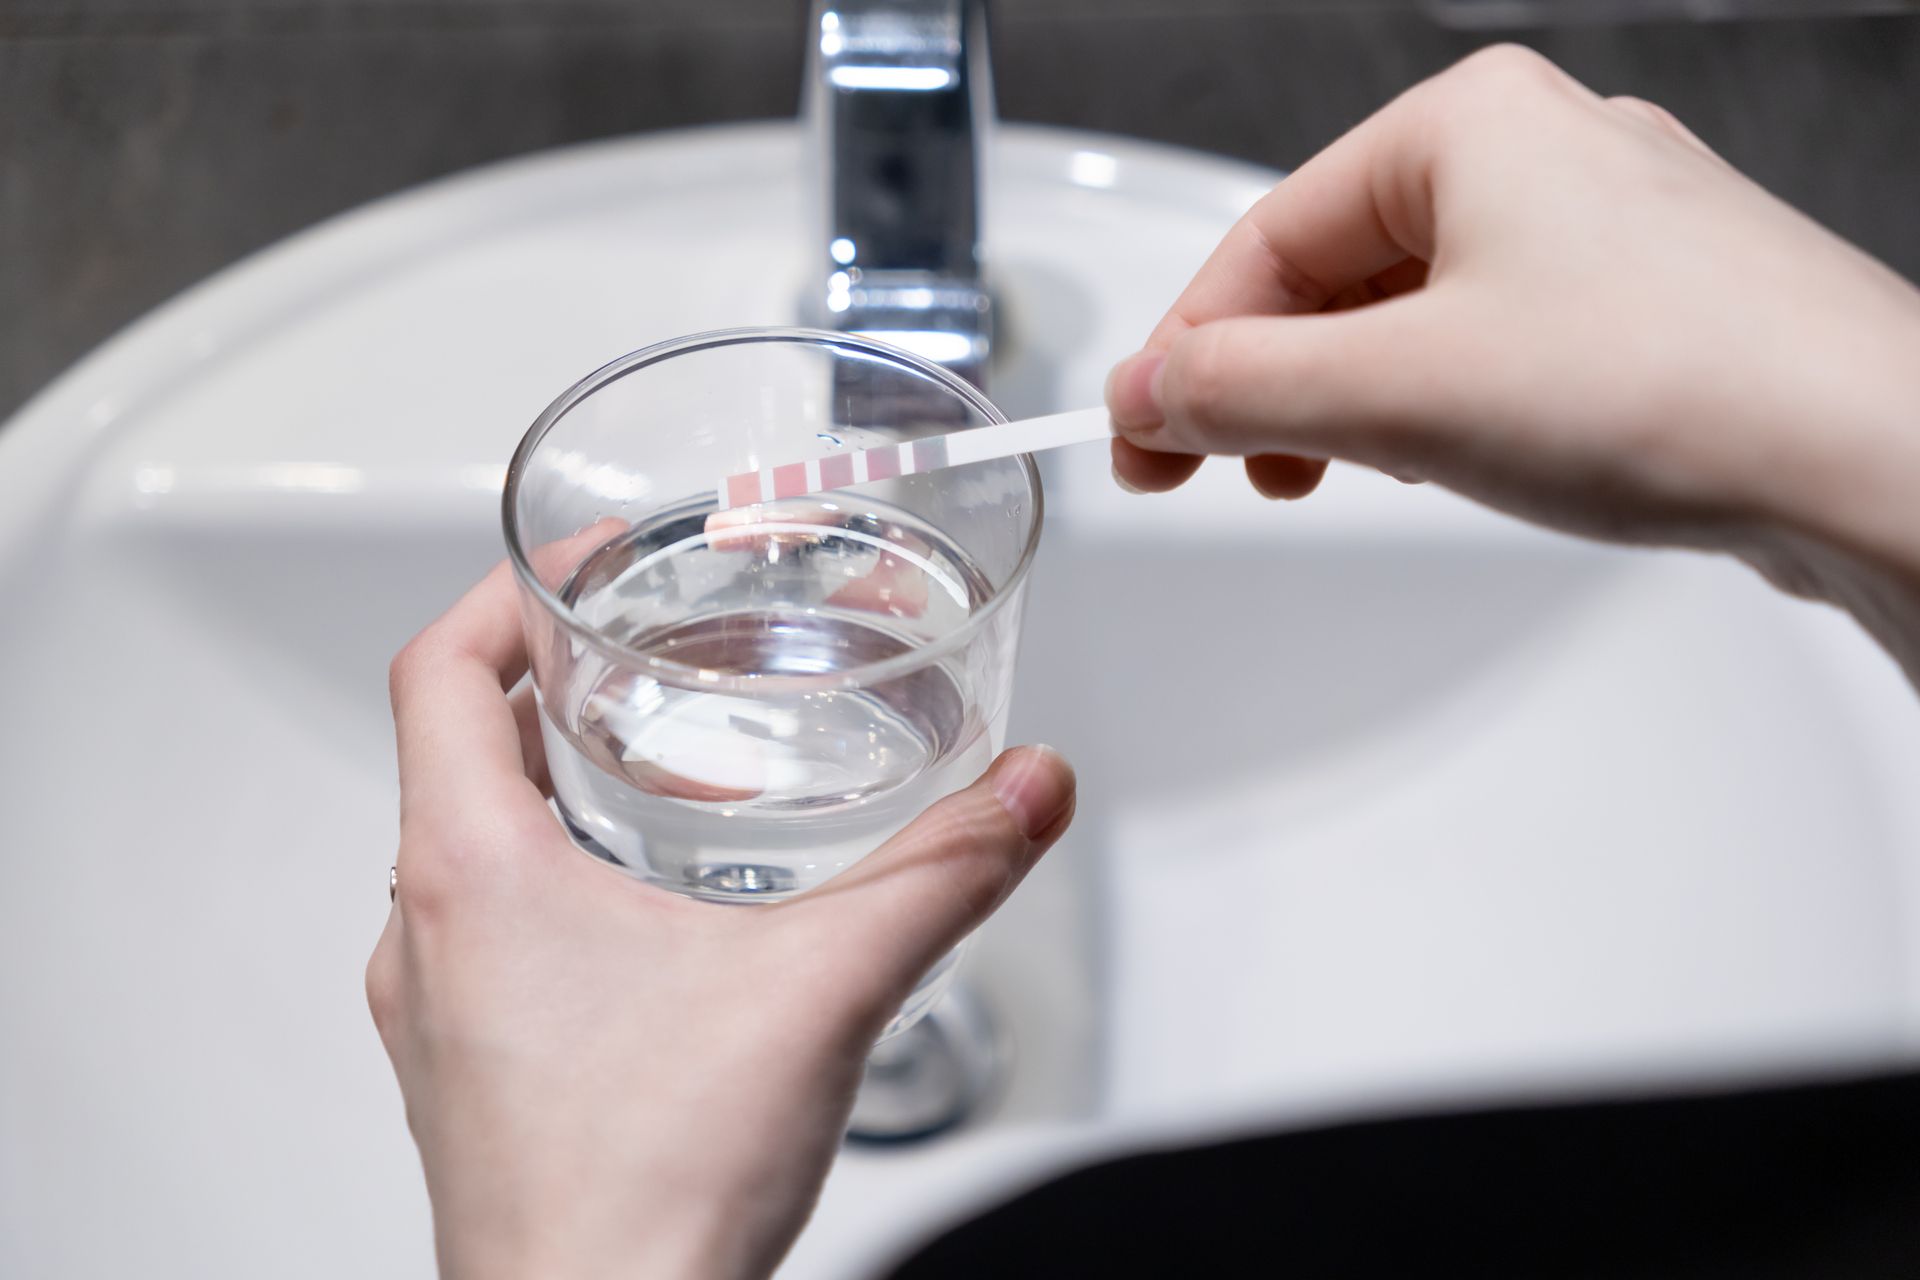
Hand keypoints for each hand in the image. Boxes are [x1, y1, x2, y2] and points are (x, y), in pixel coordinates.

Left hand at [366, 561, 1075, 1279]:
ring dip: (547, 795)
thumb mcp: (824, 991)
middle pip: (452, 753)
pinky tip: (654, 927)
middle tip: (640, 660)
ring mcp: (436, 1015)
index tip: (572, 566)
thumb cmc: (645, 1196)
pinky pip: (485, 938)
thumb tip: (1027, 792)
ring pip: (466, 851)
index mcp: (472, 875)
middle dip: (549, 690)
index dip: (500, 593)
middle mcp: (428, 938)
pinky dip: (551, 890)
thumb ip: (942, 873)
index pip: (434, 672)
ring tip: (657, 780)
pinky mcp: (468, 1078)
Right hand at [1106, 45, 1919, 680]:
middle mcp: (1540, 154)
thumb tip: (1152, 393)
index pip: (1264, 239)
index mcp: (1466, 124)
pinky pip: (1495, 345)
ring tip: (1334, 475)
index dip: (1186, 351)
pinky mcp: (1648, 307)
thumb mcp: (1395, 392)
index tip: (1142, 438)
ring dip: (1350, 402)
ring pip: (1416, 314)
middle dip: (1269, 382)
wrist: (1870, 457)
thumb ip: (1242, 389)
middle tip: (1221, 470)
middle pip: (1337, 272)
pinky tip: (1444, 460)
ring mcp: (1603, 231)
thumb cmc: (1676, 384)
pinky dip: (1440, 407)